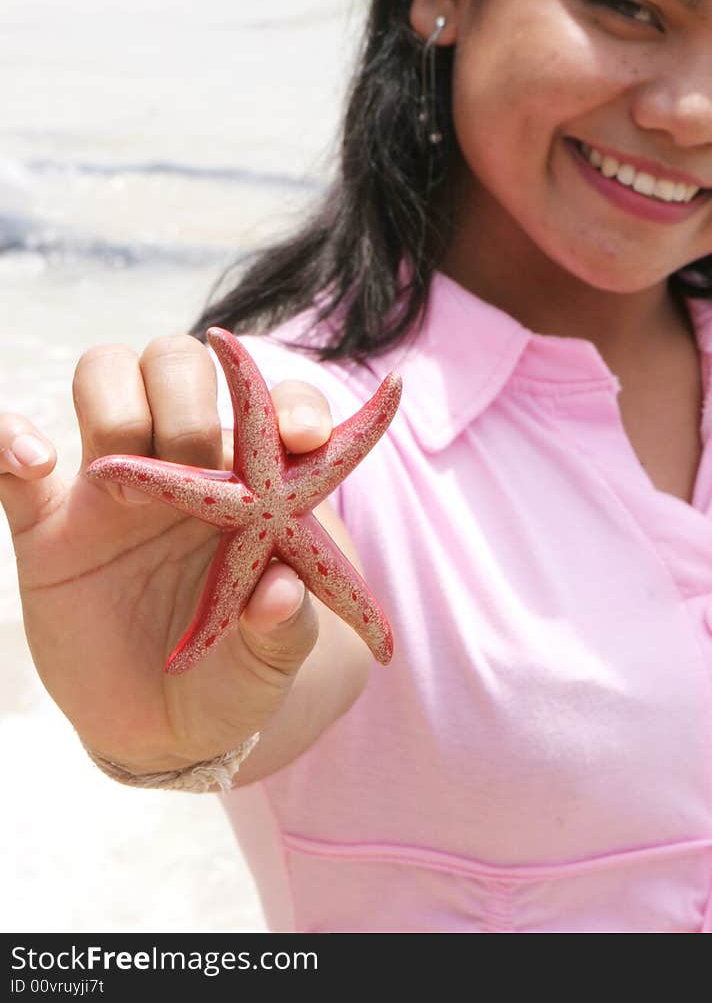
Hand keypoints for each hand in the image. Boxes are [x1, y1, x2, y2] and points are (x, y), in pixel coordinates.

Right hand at [0, 334, 347, 773]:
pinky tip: (35, 462)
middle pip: (177, 364)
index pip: (274, 406)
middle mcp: (182, 462)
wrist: (160, 728)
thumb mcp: (271, 666)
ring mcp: (111, 484)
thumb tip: (279, 590)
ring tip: (121, 472)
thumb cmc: (234, 676)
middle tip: (195, 459)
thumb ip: (285, 631)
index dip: (291, 402)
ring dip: (115, 402)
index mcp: (252, 482)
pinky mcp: (46, 523)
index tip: (301, 436)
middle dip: (188, 396)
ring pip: (105, 378)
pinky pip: (8, 457)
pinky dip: (9, 438)